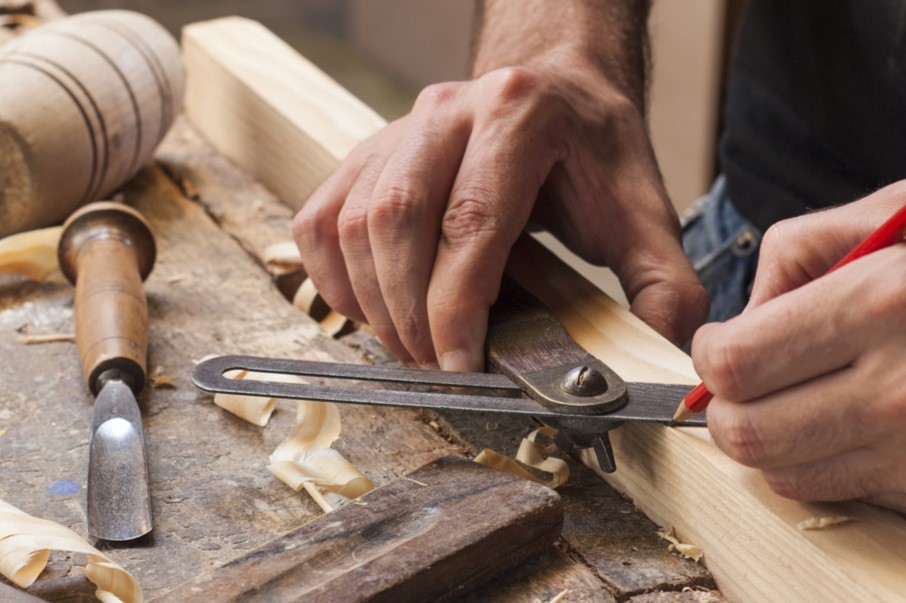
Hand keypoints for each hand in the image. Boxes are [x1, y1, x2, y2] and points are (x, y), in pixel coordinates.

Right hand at [293, 58, 706, 370]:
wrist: (552, 85)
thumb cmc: (590, 146)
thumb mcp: (642, 206)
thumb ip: (662, 282)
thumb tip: (668, 355)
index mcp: (518, 115)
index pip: (470, 222)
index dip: (455, 306)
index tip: (460, 365)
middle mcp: (446, 112)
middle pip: (395, 222)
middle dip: (408, 313)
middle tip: (435, 365)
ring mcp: (397, 129)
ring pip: (351, 222)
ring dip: (371, 300)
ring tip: (409, 345)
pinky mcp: (367, 153)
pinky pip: (321, 217)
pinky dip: (332, 275)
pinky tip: (368, 306)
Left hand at [691, 182, 905, 511]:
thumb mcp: (893, 214)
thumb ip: (798, 253)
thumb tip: (741, 317)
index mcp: (880, 304)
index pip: (736, 363)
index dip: (711, 356)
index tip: (719, 344)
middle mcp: (901, 387)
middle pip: (747, 433)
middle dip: (727, 406)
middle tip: (742, 381)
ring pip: (784, 473)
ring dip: (769, 439)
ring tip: (794, 399)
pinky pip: (838, 491)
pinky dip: (818, 463)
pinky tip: (841, 424)